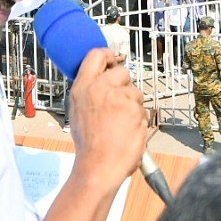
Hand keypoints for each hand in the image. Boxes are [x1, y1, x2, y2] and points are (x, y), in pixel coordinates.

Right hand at [69, 49, 146, 190]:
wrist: (98, 166)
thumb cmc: (89, 145)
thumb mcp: (78, 111)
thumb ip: (90, 92)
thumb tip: (102, 81)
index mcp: (82, 87)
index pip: (96, 55)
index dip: (109, 55)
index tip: (115, 59)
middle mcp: (100, 87)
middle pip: (122, 71)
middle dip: (125, 85)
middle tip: (119, 103)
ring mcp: (119, 96)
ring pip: (135, 91)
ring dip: (133, 104)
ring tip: (120, 123)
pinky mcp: (135, 107)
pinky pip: (143, 107)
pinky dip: (139, 117)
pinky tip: (128, 129)